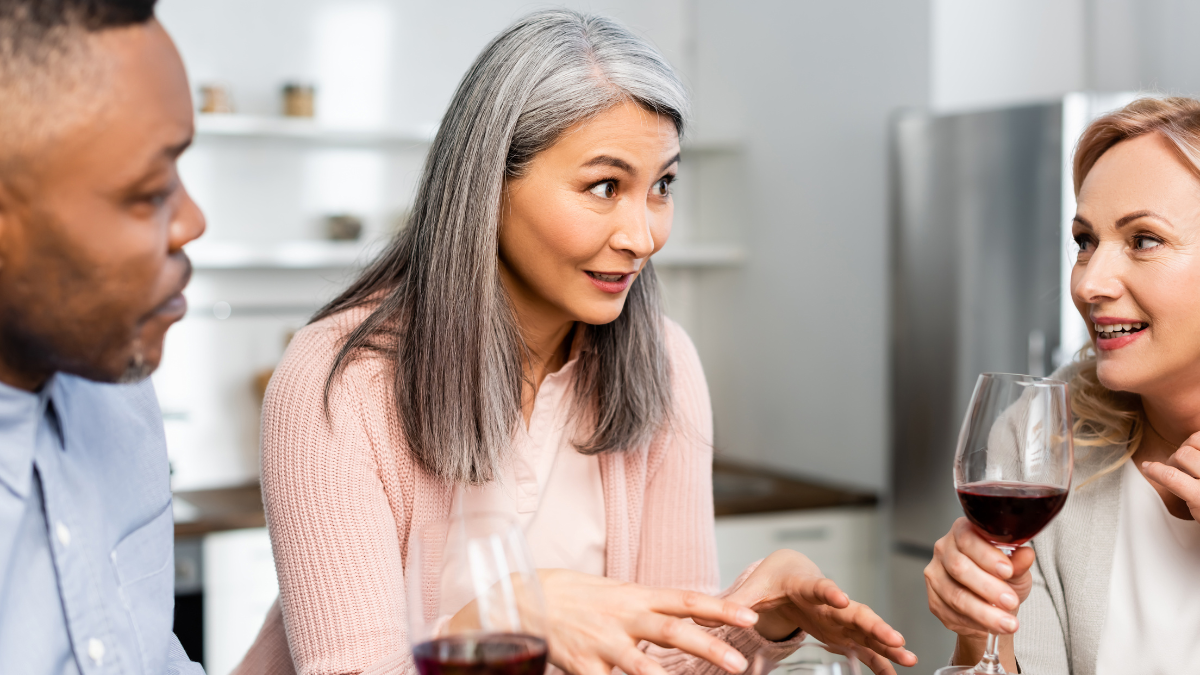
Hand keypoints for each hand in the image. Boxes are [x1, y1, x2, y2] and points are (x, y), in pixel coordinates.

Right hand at [537, 569, 758, 674]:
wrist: (522, 599)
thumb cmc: (572, 596)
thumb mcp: (614, 593)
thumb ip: (646, 606)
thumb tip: (681, 614)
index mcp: (635, 596)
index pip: (686, 599)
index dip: (719, 608)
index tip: (750, 616)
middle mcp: (623, 617)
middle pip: (673, 630)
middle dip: (710, 647)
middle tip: (739, 664)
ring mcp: (603, 643)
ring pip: (642, 665)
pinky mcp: (583, 665)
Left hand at [711, 549, 915, 674]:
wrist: (788, 573)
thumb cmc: (771, 579)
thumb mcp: (751, 589)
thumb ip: (733, 602)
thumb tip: (701, 616)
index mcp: (805, 584)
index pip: (819, 586)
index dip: (829, 591)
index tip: (840, 597)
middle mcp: (830, 599)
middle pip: (855, 610)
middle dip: (875, 623)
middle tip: (895, 638)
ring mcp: (840, 617)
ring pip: (868, 629)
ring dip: (887, 643)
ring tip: (910, 659)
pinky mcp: (843, 632)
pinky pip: (865, 647)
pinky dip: (880, 659)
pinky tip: (897, 672)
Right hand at [924, 518, 1034, 666]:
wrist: (993, 604)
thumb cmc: (1003, 579)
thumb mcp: (1017, 569)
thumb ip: (1019, 562)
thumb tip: (1027, 554)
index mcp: (962, 532)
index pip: (968, 539)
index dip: (987, 556)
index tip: (1007, 571)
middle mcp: (944, 550)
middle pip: (958, 567)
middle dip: (987, 587)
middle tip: (1010, 601)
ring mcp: (935, 575)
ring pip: (955, 595)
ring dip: (984, 612)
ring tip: (1008, 623)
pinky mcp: (933, 599)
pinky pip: (951, 613)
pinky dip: (975, 623)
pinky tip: (991, 627)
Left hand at [1142, 434, 1199, 520]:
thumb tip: (1192, 441)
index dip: (1194, 441)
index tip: (1191, 450)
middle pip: (1193, 443)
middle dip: (1180, 452)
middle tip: (1179, 465)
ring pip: (1183, 455)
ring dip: (1172, 461)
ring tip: (1174, 472)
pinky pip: (1172, 477)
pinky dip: (1156, 470)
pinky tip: (1148, 468)